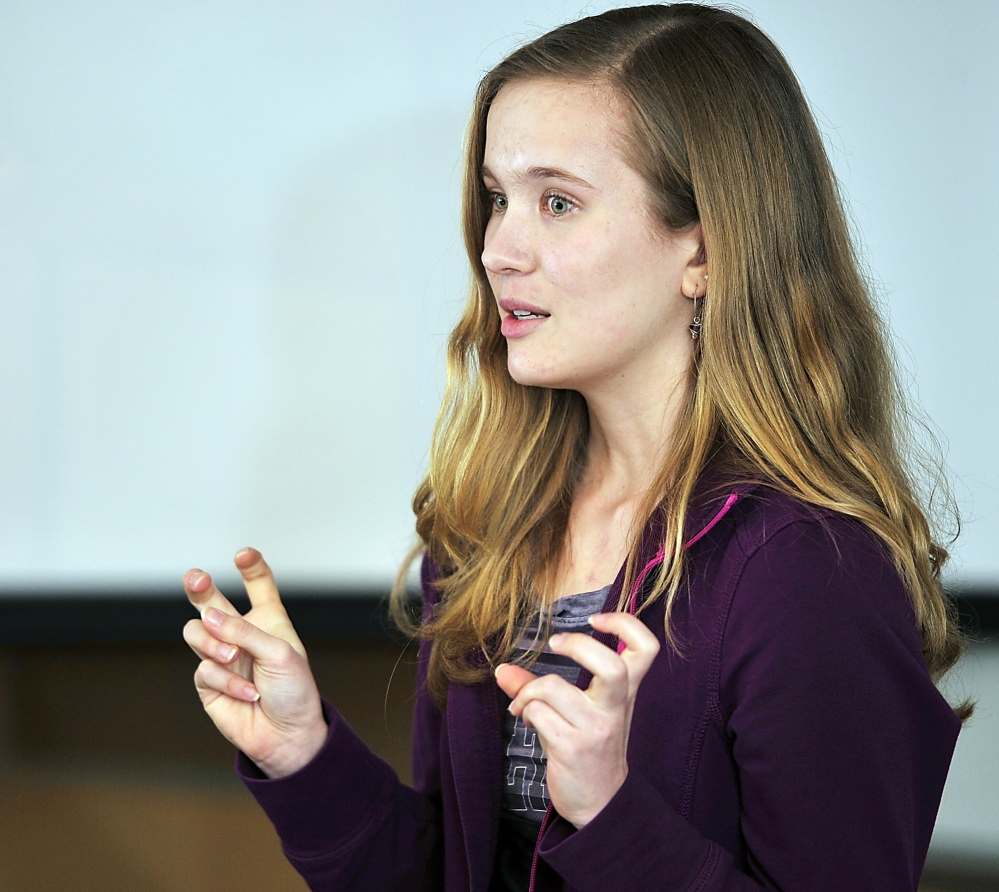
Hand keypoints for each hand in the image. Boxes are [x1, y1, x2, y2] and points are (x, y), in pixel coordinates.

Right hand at [182, 548, 326, 777]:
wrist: (288, 735)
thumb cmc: (294, 691)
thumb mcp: (280, 653)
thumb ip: (244, 631)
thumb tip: (207, 616)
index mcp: (268, 620)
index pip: (257, 586)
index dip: (250, 567)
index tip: (243, 555)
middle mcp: (242, 634)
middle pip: (211, 601)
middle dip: (200, 587)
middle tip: (196, 577)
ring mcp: (222, 657)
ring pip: (196, 633)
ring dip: (214, 643)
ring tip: (233, 657)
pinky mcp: (209, 683)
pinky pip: (203, 670)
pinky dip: (226, 681)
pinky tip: (248, 693)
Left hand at [494, 612, 659, 827]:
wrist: (600, 802)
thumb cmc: (589, 747)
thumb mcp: (578, 711)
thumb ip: (542, 686)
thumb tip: (502, 669)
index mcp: (625, 692)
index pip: (646, 648)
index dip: (626, 623)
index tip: (597, 619)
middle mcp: (616, 708)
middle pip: (611, 665)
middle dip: (576, 646)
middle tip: (554, 644)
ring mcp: (596, 729)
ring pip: (554, 687)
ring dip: (528, 691)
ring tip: (523, 703)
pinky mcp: (573, 748)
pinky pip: (538, 713)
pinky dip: (525, 711)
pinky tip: (527, 720)